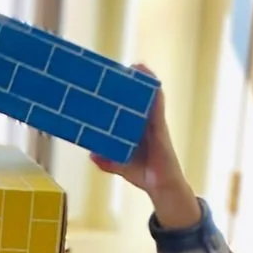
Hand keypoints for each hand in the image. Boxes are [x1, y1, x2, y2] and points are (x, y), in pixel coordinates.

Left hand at [89, 73, 198, 230]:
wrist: (161, 187)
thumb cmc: (145, 175)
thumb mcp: (121, 166)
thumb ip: (107, 161)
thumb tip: (91, 154)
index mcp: (136, 131)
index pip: (128, 110)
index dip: (122, 96)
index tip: (112, 80)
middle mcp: (146, 125)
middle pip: (138, 100)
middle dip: (132, 83)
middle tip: (121, 68)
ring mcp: (154, 125)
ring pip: (149, 99)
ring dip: (145, 82)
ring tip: (137, 66)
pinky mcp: (161, 128)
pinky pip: (158, 107)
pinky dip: (156, 94)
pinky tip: (153, 83)